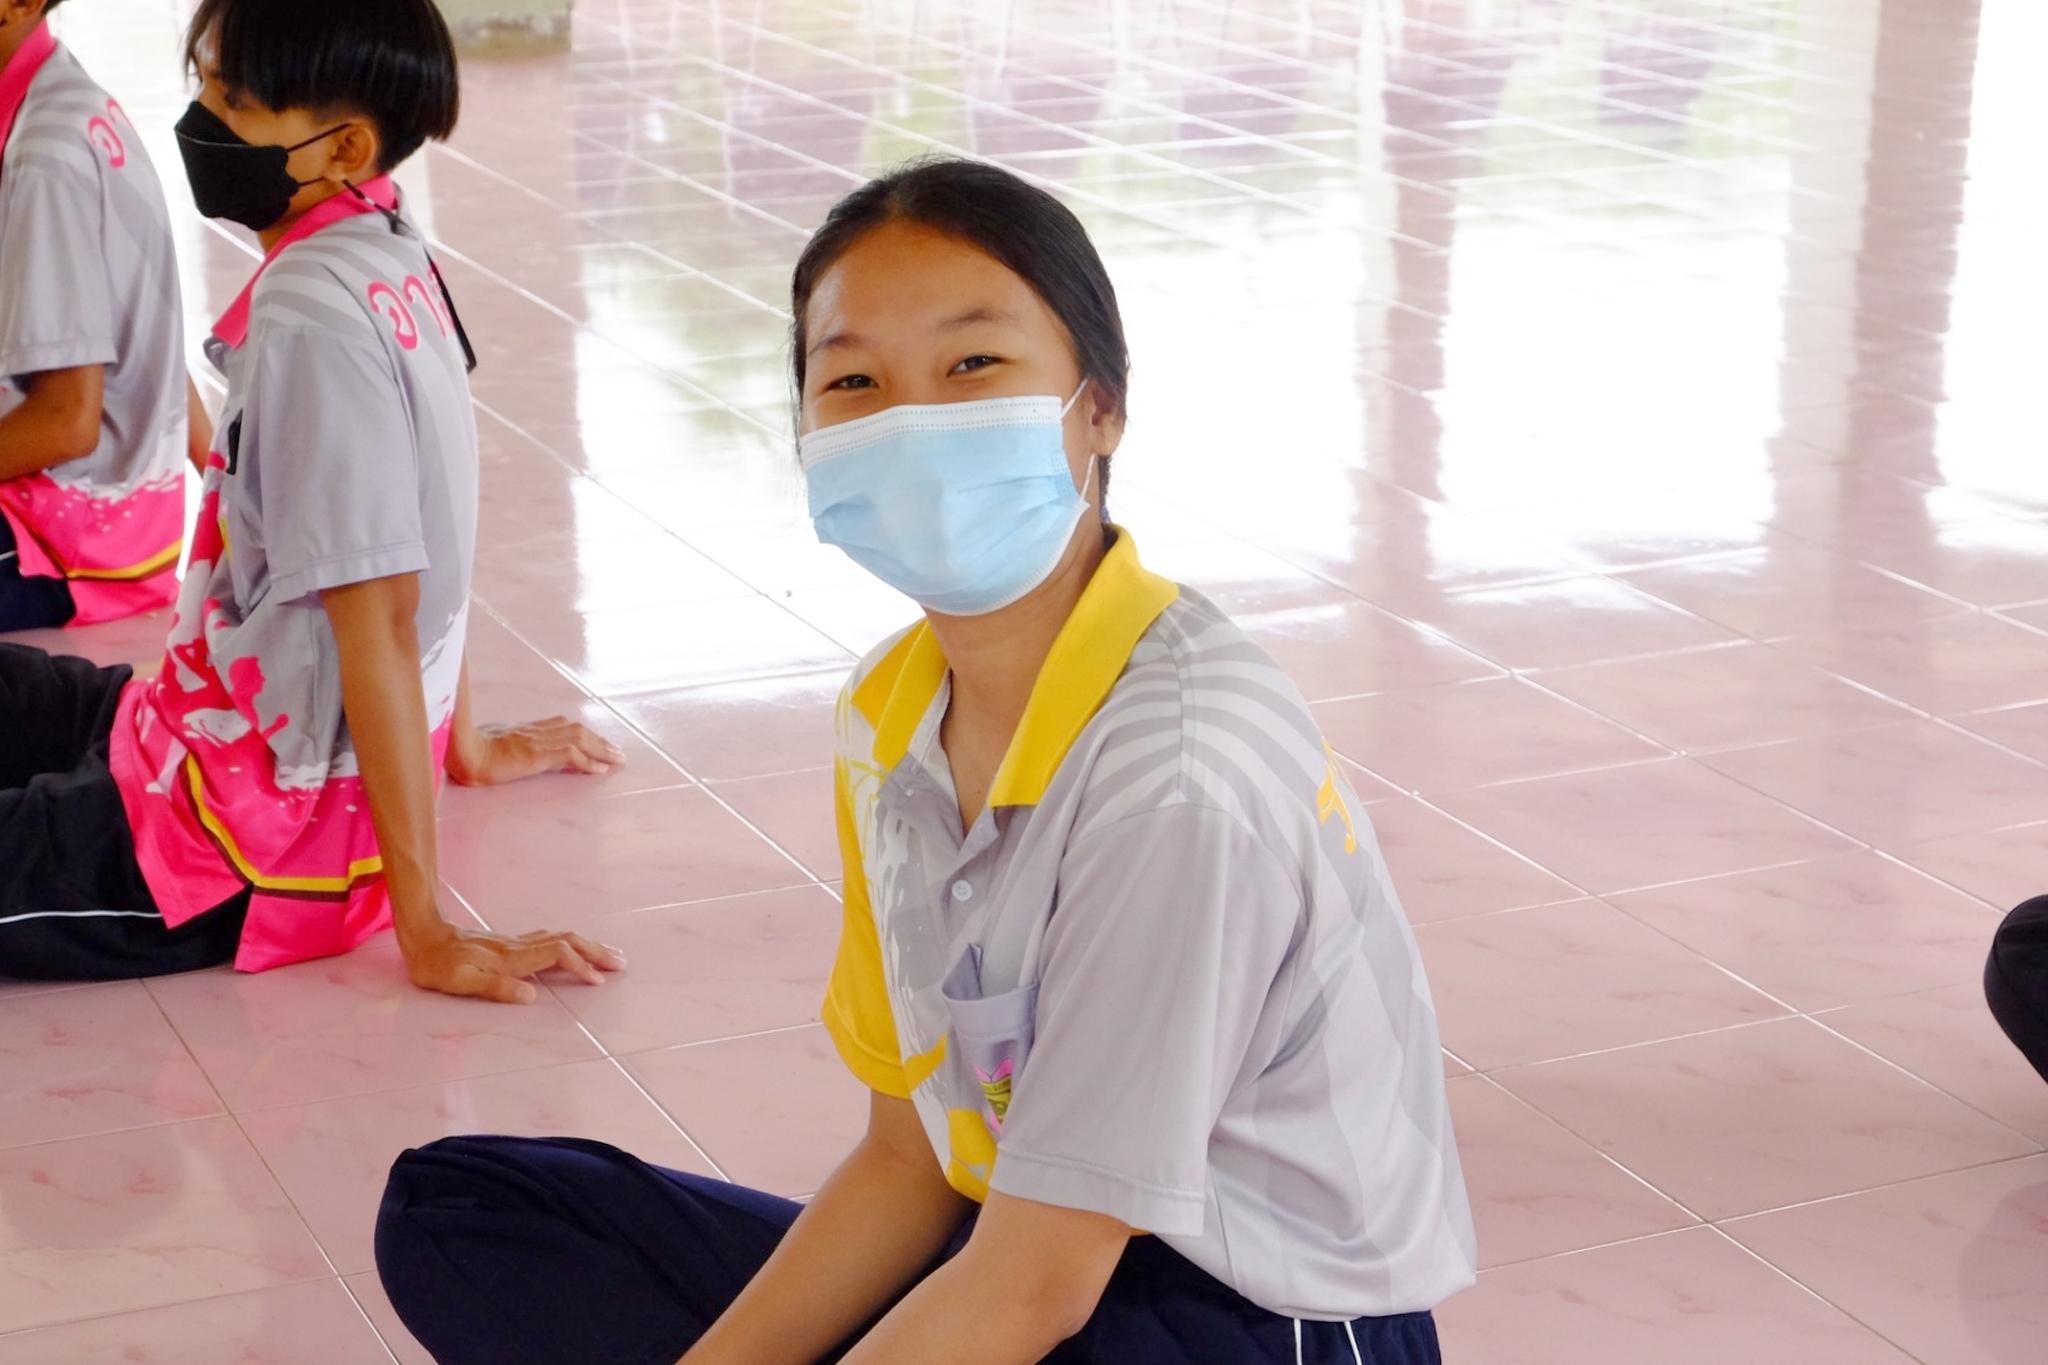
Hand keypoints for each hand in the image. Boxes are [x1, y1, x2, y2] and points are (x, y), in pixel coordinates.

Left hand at [399, 922, 625, 1003]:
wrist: (423, 937)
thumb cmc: (436, 965)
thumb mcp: (459, 982)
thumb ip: (495, 987)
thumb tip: (531, 995)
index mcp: (512, 958)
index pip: (557, 955)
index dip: (580, 966)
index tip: (598, 982)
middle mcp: (519, 947)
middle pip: (568, 941)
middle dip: (597, 952)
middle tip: (622, 963)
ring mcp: (516, 943)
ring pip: (562, 938)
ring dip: (588, 946)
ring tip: (609, 954)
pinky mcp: (510, 944)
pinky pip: (550, 939)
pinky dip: (571, 944)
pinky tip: (574, 948)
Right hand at [448, 717, 624, 785]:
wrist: (460, 754)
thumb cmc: (464, 752)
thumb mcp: (485, 743)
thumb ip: (498, 743)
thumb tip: (495, 753)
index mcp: (523, 729)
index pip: (560, 726)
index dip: (581, 733)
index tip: (595, 742)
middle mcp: (535, 731)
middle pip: (575, 730)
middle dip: (599, 740)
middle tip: (617, 752)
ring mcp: (537, 741)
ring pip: (579, 739)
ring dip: (601, 749)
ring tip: (617, 759)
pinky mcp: (538, 754)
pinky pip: (571, 755)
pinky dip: (589, 761)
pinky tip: (600, 769)